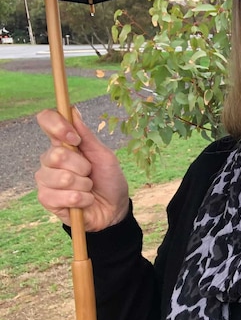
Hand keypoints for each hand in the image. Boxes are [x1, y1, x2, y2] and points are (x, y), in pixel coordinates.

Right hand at [35, 107, 129, 231]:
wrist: (114, 208)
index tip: (75, 139)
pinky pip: (62, 196)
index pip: (47, 121)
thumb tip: (73, 111)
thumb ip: (87, 136)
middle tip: (90, 173)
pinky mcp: (47, 199)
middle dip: (82, 167)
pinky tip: (84, 201)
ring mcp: (46, 180)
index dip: (57, 126)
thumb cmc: (109, 180)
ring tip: (89, 188)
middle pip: (56, 154)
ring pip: (62, 178)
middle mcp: (50, 160)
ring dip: (84, 185)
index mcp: (63, 144)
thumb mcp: (104, 156)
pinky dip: (81, 199)